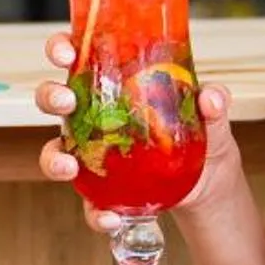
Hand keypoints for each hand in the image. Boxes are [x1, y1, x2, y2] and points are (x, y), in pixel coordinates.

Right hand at [35, 33, 251, 237]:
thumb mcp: (211, 114)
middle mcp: (94, 115)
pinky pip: (87, 202)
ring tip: (69, 168)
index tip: (65, 53)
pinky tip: (111, 216)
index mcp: (114, 83)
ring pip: (55, 151)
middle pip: (54, 98)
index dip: (61, 48)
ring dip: (53, 159)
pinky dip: (94, 212)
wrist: (209, 182)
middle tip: (67, 101)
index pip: (78, 55)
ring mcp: (93, 153)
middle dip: (51, 96)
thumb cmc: (201, 133)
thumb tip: (211, 98)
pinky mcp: (102, 189)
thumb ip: (213, 102)